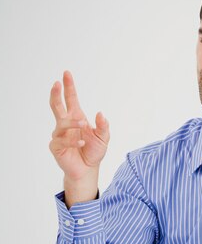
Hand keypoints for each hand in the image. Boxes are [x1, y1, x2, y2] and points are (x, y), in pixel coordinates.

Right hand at [49, 71, 109, 204]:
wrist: (88, 169)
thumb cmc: (94, 151)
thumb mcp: (104, 138)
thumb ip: (103, 126)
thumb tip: (100, 114)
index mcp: (77, 118)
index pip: (71, 99)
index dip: (68, 87)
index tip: (66, 73)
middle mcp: (66, 124)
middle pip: (57, 105)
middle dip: (56, 94)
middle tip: (57, 83)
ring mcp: (59, 135)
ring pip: (61, 123)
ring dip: (73, 123)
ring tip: (84, 125)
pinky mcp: (56, 146)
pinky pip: (62, 140)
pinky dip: (73, 141)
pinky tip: (81, 143)